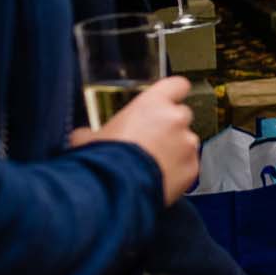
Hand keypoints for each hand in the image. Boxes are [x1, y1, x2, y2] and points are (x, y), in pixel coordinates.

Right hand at [70, 76, 198, 204]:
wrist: (116, 189)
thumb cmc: (103, 159)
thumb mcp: (88, 138)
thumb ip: (93, 131)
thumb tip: (83, 136)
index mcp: (153, 104)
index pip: (177, 85)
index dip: (173, 93)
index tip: (168, 100)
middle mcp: (175, 119)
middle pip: (182, 115)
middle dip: (171, 126)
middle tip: (152, 140)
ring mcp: (187, 144)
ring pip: (187, 142)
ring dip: (175, 150)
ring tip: (153, 164)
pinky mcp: (193, 168)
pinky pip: (189, 165)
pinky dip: (179, 170)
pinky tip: (159, 178)